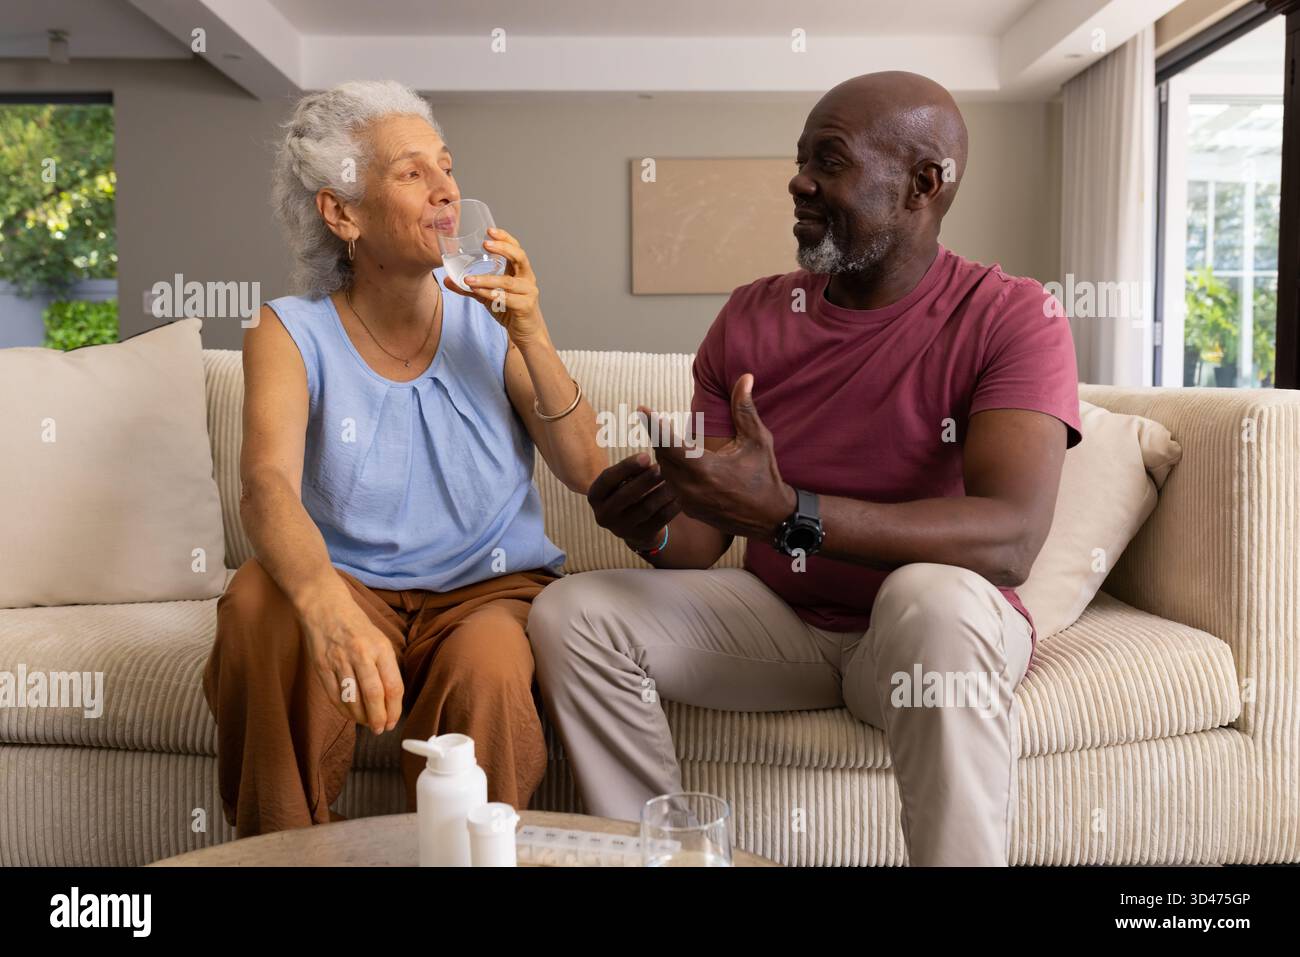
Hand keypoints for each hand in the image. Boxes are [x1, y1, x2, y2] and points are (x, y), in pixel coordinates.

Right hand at [299, 596, 403, 735]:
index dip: (394, 709)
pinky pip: (333, 695)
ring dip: (361, 717)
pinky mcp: (321, 666)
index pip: (393, 686)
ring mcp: (339, 661)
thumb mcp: (380, 639)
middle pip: (373, 695)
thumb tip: (392, 697)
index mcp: (380, 648)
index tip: (394, 721)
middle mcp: (361, 655)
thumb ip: (386, 666)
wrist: (325, 606)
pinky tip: (350, 715)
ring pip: (352, 699)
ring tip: (367, 724)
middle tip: (380, 729)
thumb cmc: (357, 624)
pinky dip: (342, 709)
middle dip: (379, 718)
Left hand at [443, 226, 546, 346]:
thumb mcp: (488, 296)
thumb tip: (447, 280)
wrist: (526, 334)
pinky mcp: (525, 307)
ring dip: (487, 279)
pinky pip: (507, 298)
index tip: (489, 230)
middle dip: (503, 248)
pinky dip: (491, 294)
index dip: (504, 238)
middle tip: (485, 244)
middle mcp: (527, 278)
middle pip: (519, 257)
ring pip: (507, 282)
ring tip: (468, 279)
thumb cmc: (510, 311)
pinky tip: (479, 292)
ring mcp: (528, 292)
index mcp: (520, 271)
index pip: (516, 248)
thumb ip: (470, 288)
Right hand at [586, 452, 682, 549]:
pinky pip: (660, 519)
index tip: (646, 456)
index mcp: (595, 497)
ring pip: (646, 508)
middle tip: (663, 467)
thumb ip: (630, 470)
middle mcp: (604, 515)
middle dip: (646, 479)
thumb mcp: (621, 482)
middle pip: (627, 495)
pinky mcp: (641, 536)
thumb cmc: (627, 493)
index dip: (627, 467)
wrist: (634, 526)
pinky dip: (672, 505)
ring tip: (674, 479)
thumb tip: (646, 458)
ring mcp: (622, 529)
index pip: (608, 479)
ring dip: (662, 491)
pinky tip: (681, 494)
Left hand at [643, 374, 794, 538]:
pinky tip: (679, 462)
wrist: (770, 518)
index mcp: (705, 469)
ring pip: (664, 472)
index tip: (642, 409)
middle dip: (660, 437)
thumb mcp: (757, 440)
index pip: (669, 443)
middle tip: (656, 420)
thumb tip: (745, 377)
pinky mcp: (688, 511)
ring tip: (667, 439)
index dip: (654, 424)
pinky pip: (670, 486)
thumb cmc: (765, 475)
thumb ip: (744, 409)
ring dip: (664, 454)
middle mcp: (691, 488)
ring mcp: (688, 503)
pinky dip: (672, 471)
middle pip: (662, 456)